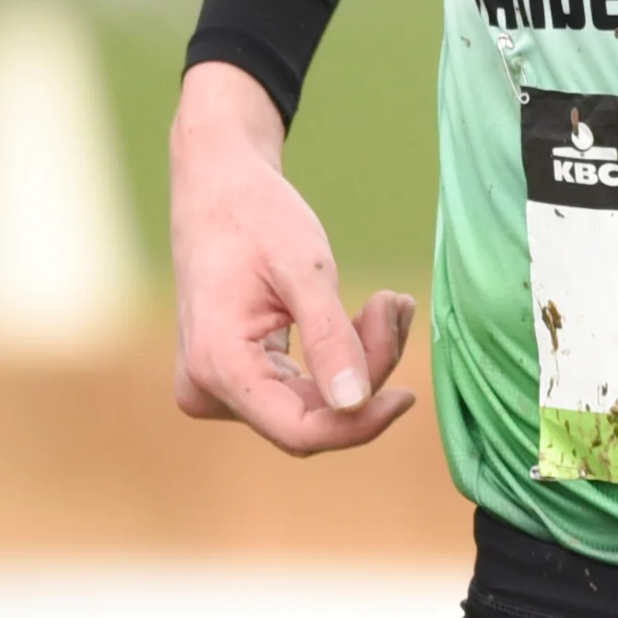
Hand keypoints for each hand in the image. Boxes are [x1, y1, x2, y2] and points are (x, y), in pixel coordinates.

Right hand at [167, 61, 418, 454]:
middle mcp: (208, 389)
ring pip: (312, 403)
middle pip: (312, 415)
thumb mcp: (305, 268)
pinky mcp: (235, 376)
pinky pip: (301, 386)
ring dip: (359, 358)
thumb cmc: (256, 216)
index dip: (361, 424)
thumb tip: (357, 404)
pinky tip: (368, 314)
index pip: (301, 432)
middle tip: (394, 303)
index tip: (408, 394)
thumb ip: (331, 337)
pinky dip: (340, 355)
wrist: (218, 185)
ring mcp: (218, 386)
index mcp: (218, 366)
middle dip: (366, 369)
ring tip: (387, 301)